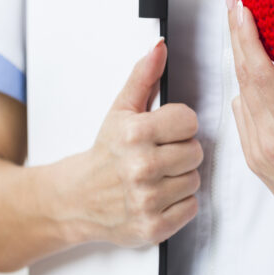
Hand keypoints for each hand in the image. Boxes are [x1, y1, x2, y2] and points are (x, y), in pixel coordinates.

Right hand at [74, 37, 202, 247]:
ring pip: (195, 180)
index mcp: (134, 133)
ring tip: (156, 176)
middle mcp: (140, 167)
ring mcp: (147, 200)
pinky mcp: (153, 227)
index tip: (162, 132)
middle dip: (180, 151)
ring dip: (180, 178)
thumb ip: (143, 76)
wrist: (78, 198)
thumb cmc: (105, 152)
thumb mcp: (120, 109)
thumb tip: (160, 47)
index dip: (179, 125)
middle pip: (196, 152)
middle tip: (158, 155)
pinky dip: (179, 203)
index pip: (190, 121)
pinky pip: (191, 207)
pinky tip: (158, 195)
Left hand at [225, 0, 273, 261]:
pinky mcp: (249, 154)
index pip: (258, 71)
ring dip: (258, 71)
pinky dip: (257, 95)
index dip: (246, 36)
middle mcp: (263, 136)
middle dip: (237, 34)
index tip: (240, 6)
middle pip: (242, 74)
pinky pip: (244, 111)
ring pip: (243, 92)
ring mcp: (252, 147)